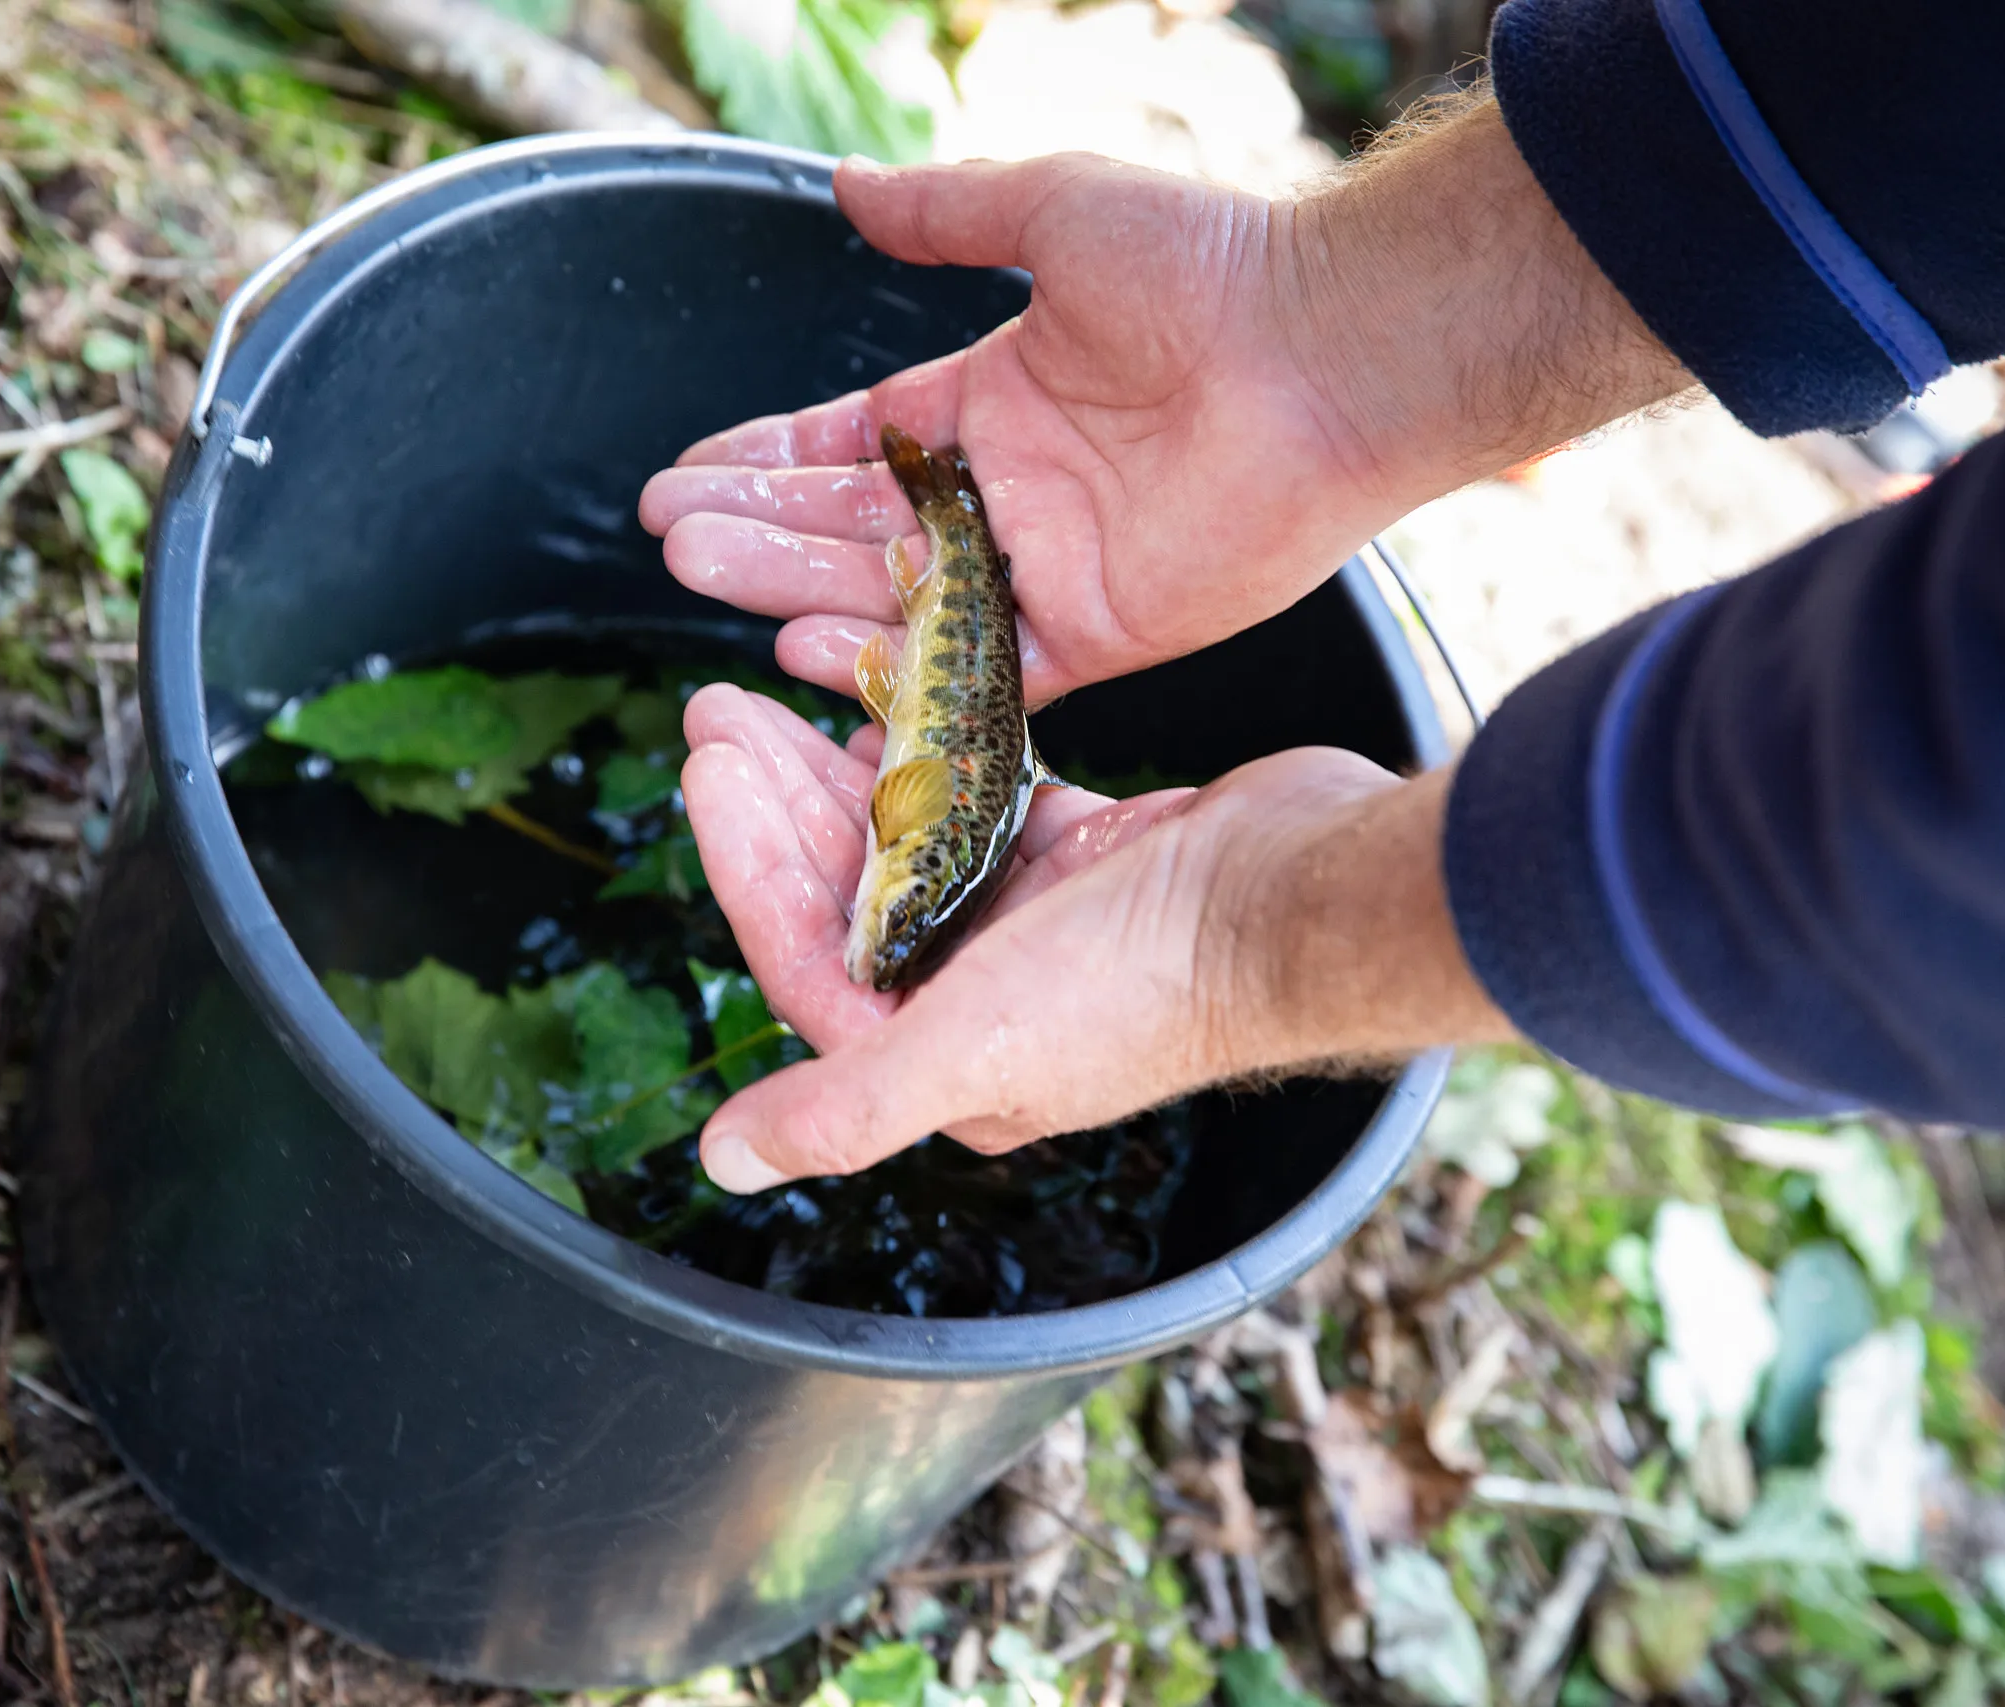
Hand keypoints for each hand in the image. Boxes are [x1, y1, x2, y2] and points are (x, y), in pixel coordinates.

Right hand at [640, 100, 1692, 708]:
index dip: (766, 462)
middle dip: (759, 529)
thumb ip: (946, 213)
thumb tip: (841, 186)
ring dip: (798, 587)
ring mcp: (1047, 571)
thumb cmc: (1210, 265)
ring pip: (896, 596)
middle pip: (855, 526)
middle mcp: (1008, 495)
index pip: (850, 445)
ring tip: (707, 574)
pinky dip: (896, 666)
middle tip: (670, 537)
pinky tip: (808, 651)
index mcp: (992, 402)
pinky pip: (977, 669)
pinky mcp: (1097, 636)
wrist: (1327, 350)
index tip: (683, 479)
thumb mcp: (1057, 209)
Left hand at [678, 686, 1512, 1189]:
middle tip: (719, 713)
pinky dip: (935, 764)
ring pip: (904, 845)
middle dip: (776, 805)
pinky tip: (890, 715)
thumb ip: (846, 1106)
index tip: (707, 768)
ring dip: (840, 777)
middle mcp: (979, 1001)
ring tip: (779, 700)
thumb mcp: (973, 1048)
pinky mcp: (1082, 859)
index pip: (807, 958)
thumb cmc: (1141, 981)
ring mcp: (1033, 928)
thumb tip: (725, 1158)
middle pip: (845, 895)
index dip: (745, 867)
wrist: (1297, 896)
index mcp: (941, 1060)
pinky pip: (981, 805)